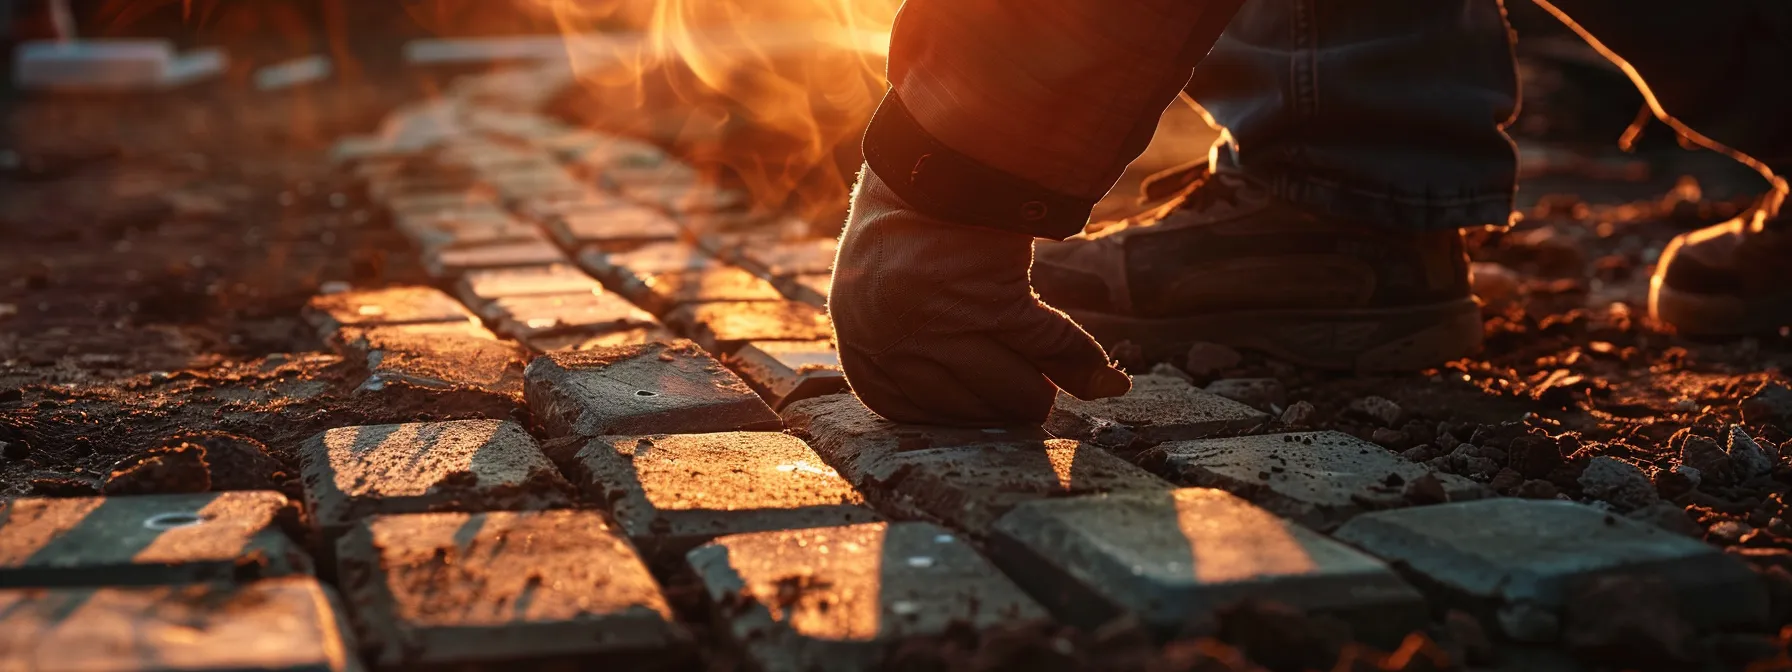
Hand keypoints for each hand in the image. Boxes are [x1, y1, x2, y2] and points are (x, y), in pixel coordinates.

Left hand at [828, 167, 1131, 425]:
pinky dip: (1084, 361)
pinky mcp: (993, 299)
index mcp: (860, 345)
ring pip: (1012, 388)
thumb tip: (986, 392)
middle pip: (967, 409)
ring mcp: (943, 323)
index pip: (906, 412)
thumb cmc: (904, 235)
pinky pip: (1051, 346)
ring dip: (1038, 393)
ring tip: (1049, 390)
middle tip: (1027, 400)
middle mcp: (896, 341)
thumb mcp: (890, 297)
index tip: (981, 416)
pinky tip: (1105, 376)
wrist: (927, 165)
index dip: (952, 417)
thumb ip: (920, 356)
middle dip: (1002, 408)